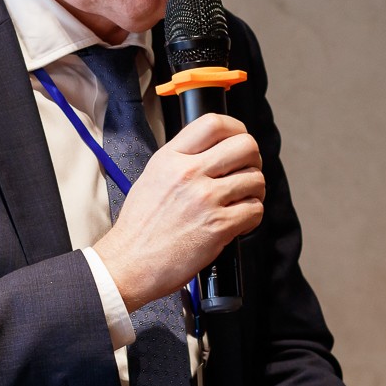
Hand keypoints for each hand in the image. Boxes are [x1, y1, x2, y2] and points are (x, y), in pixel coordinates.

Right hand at [94, 113, 263, 311]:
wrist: (129, 263)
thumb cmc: (140, 226)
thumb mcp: (153, 176)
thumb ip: (181, 159)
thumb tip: (214, 150)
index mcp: (171, 158)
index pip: (214, 123)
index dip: (236, 129)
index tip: (238, 140)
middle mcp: (189, 173)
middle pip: (245, 146)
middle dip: (253, 160)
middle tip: (245, 173)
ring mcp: (205, 199)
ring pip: (255, 179)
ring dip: (254, 192)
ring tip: (240, 202)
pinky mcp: (218, 226)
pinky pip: (255, 210)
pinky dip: (251, 217)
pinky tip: (237, 223)